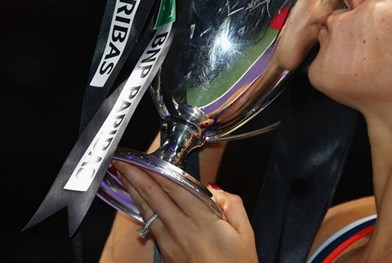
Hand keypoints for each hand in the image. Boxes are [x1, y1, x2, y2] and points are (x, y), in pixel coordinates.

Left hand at [113, 160, 258, 262]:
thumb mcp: (246, 232)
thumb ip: (233, 204)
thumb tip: (216, 190)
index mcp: (203, 221)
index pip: (175, 188)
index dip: (158, 171)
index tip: (145, 160)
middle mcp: (182, 230)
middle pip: (155, 197)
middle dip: (137, 177)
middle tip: (123, 162)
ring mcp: (171, 244)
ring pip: (149, 212)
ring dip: (135, 192)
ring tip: (125, 177)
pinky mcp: (167, 255)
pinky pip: (152, 226)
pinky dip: (144, 210)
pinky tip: (140, 203)